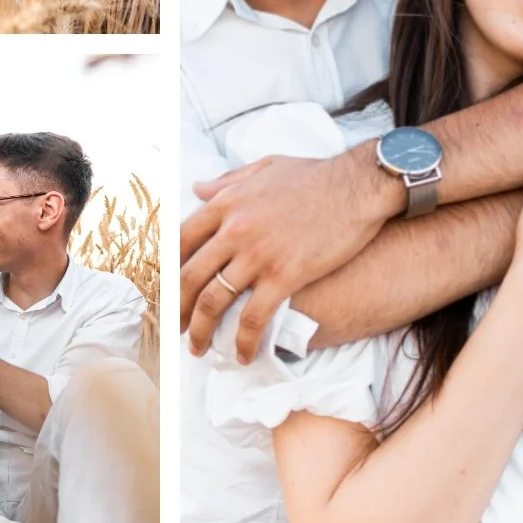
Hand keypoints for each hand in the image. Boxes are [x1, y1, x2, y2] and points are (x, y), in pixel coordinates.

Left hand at [180, 149, 393, 363]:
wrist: (357, 186)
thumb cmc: (314, 175)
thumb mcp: (263, 167)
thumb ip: (227, 180)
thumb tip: (197, 188)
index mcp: (226, 203)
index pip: (180, 240)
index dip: (167, 269)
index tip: (164, 288)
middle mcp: (234, 229)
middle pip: (189, 276)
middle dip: (176, 308)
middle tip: (173, 327)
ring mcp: (258, 254)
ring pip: (214, 301)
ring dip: (201, 331)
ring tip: (198, 349)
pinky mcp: (285, 275)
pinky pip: (254, 317)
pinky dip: (244, 341)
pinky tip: (242, 356)